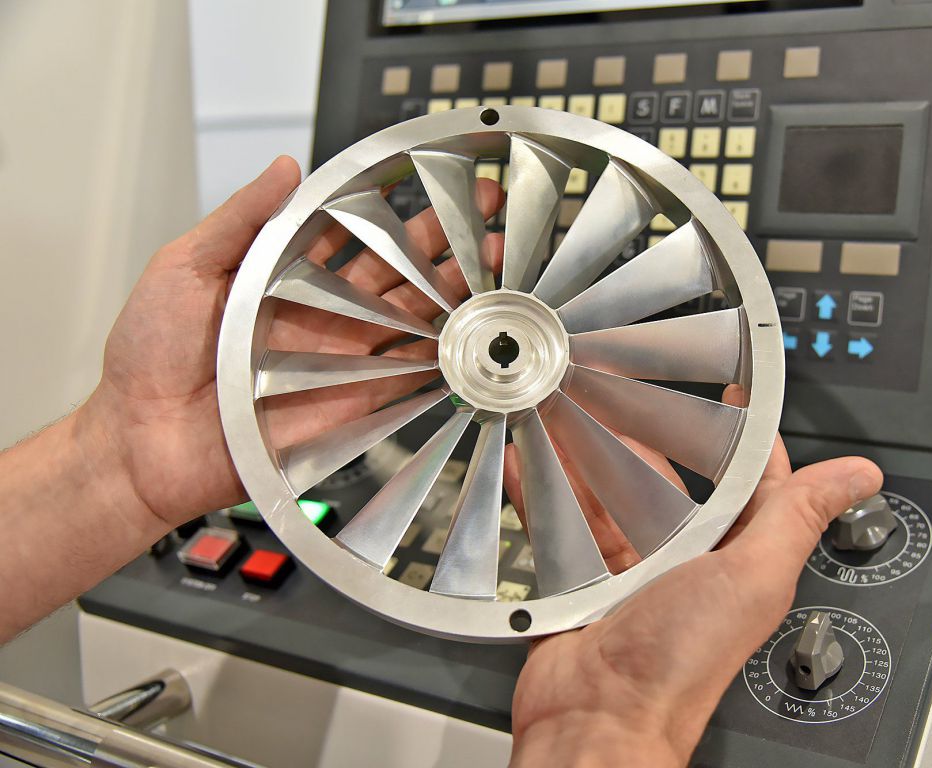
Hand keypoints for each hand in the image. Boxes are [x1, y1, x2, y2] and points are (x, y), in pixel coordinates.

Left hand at [82, 157, 503, 526]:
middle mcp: (325, 316)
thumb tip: (284, 167)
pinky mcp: (352, 405)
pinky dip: (443, 360)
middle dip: (450, 248)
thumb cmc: (148, 356)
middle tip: (490, 223)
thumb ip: (241, 220)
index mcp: (290, 278)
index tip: (438, 184)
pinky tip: (474, 338)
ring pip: (416, 322)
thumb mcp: (184, 267)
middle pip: (403, 275)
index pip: (360, 235)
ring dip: (458, 299)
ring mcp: (343, 361)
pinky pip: (407, 379)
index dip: (402, 210)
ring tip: (497, 274)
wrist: (144, 443)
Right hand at [507, 390, 881, 765]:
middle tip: (623, 393)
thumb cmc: (678, 665)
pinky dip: (542, 493)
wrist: (599, 717)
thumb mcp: (753, 576)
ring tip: (568, 414)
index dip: (746, 437)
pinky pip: (561, 525)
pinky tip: (525, 464)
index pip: (752, 482)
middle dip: (646, 435)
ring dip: (588, 458)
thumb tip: (859, 476)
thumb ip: (798, 518)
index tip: (736, 395)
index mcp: (736, 557)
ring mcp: (630, 572)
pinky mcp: (581, 583)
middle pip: (668, 481)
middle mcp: (685, 562)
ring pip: (608, 497)